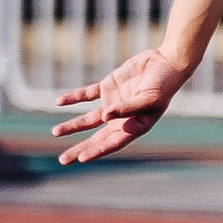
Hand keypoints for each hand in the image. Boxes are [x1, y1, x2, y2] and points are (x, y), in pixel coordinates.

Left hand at [52, 47, 189, 164]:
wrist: (166, 62)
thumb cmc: (163, 84)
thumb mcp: (149, 98)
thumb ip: (127, 108)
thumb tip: (104, 116)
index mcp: (135, 126)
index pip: (113, 142)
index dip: (97, 150)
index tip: (81, 158)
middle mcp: (122, 118)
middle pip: (98, 137)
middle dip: (80, 148)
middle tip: (63, 160)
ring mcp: (114, 104)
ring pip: (89, 119)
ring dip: (72, 126)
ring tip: (55, 132)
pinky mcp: (108, 87)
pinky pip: (87, 95)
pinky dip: (74, 98)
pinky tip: (59, 101)